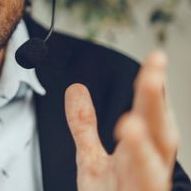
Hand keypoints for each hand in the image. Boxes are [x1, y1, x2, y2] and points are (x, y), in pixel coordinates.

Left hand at [65, 51, 178, 190]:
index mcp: (139, 155)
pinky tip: (129, 147)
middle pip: (160, 136)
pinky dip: (140, 179)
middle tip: (154, 72)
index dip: (153, 89)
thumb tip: (75, 87)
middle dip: (156, 105)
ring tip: (130, 124)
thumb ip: (85, 127)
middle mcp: (148, 173)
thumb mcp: (93, 162)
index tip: (156, 56)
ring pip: (151, 172)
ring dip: (143, 150)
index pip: (150, 116)